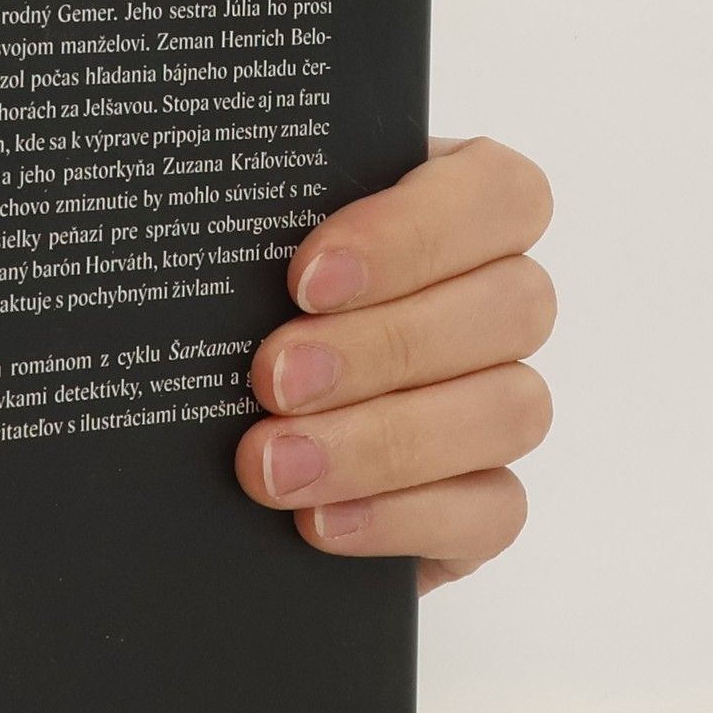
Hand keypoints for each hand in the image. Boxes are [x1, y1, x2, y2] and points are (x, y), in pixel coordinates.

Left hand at [235, 137, 554, 593]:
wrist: (200, 453)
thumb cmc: (225, 314)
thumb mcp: (233, 253)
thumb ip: (249, 228)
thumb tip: (202, 230)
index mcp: (451, 208)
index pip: (497, 192)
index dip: (414, 232)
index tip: (307, 277)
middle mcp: (495, 300)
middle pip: (512, 305)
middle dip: (382, 347)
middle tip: (273, 379)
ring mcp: (501, 401)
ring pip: (511, 409)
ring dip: (386, 440)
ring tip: (273, 462)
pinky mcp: (483, 500)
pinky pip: (493, 510)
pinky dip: (404, 516)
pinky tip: (319, 521)